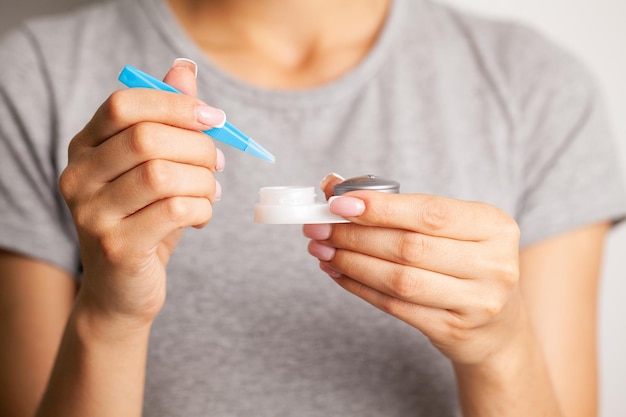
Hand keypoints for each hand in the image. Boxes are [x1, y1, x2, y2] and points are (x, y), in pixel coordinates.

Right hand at [59, 59, 224, 323]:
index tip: (214, 118)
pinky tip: (202, 217)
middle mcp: (78, 176)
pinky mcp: (116, 246)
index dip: (176, 104)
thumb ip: (166, 118)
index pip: (125, 104)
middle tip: (218, 165)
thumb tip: (184, 67)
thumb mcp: (154, 166)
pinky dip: (203, 209)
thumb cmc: (144, 219)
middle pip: (148, 138)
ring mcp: (91, 214)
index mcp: (85, 147)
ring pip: (164, 175)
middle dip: (199, 147)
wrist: (122, 289)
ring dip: (204, 181)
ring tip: (212, 192)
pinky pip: (176, 210)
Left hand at [303, 174, 522, 364]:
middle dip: (355, 236)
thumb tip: (334, 186)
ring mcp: (477, 302)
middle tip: (318, 227)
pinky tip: (338, 272)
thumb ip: (398, 206)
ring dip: (352, 262)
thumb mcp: (449, 227)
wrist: (496, 325)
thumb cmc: (464, 261)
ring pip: (400, 280)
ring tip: (322, 250)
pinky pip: (395, 307)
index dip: (380, 208)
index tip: (338, 203)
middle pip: (410, 247)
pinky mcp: (453, 330)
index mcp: (494, 226)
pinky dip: (360, 287)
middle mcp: (493, 264)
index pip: (430, 213)